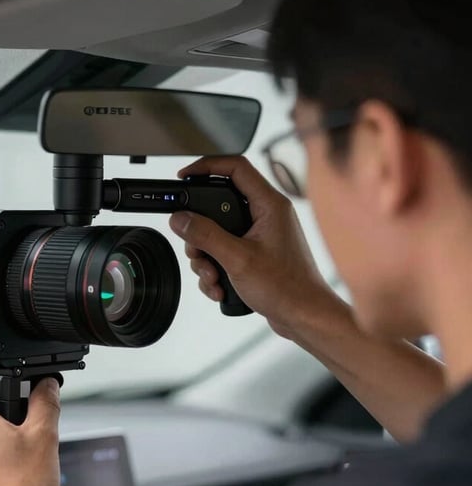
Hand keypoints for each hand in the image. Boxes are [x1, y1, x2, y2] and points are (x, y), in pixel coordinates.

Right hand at [169, 155, 334, 338]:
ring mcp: (261, 234)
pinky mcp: (255, 253)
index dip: (206, 166)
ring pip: (217, 232)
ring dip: (206, 257)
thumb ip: (205, 235)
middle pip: (217, 205)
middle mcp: (266, 215)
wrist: (304, 318)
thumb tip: (180, 219)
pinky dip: (215, 269)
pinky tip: (220, 287)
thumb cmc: (287, 288)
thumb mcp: (237, 259)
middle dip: (200, 232)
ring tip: (212, 277)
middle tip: (195, 248)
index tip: (184, 176)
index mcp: (270, 205)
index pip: (235, 167)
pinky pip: (224, 251)